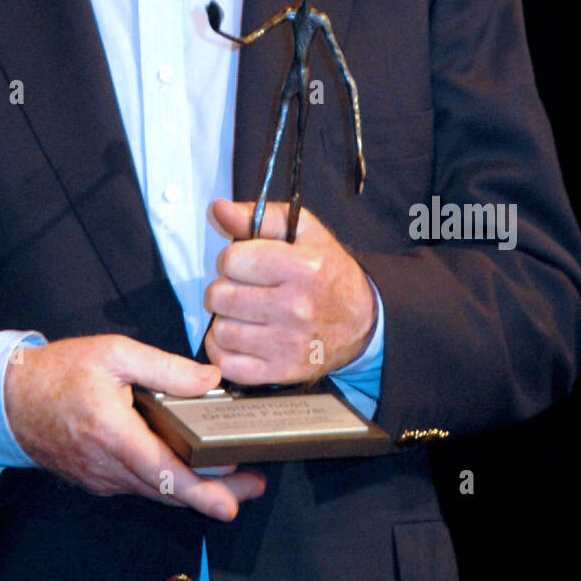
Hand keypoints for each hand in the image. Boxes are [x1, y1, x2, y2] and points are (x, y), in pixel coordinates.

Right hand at [3, 334, 266, 519]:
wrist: (10, 398)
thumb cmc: (59, 371)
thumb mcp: (114, 353)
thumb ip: (165, 368)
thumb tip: (210, 379)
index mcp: (113, 432)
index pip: (164, 471)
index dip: (200, 490)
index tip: (230, 502)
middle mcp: (108, 465)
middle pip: (168, 490)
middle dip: (213, 493)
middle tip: (251, 486)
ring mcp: (102, 478)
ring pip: (155, 491)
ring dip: (193, 490)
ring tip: (233, 480)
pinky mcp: (98, 479)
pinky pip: (139, 486)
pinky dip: (167, 483)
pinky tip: (188, 470)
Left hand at [204, 200, 376, 384]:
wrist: (361, 320)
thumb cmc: (327, 271)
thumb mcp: (303, 231)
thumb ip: (258, 217)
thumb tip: (219, 209)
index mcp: (301, 267)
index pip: (232, 260)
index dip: (232, 258)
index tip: (244, 263)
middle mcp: (295, 307)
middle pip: (221, 296)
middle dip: (224, 288)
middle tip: (242, 288)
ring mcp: (288, 343)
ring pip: (221, 330)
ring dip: (225, 319)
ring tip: (243, 312)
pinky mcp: (282, 371)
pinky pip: (228, 364)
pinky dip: (225, 351)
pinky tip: (239, 337)